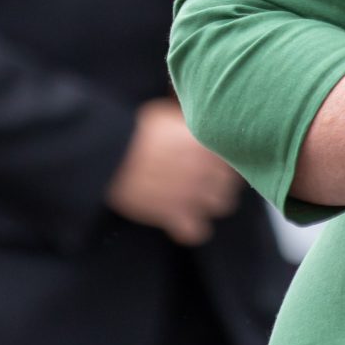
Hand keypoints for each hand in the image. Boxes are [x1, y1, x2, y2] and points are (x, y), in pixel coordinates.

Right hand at [107, 98, 241, 244]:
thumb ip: (188, 121)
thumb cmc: (134, 131)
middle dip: (219, 181)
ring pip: (221, 206)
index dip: (225, 159)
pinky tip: (180, 219)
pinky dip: (191, 228)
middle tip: (204, 178)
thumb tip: (199, 112)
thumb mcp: (166, 116)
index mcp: (205, 144)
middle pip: (230, 182)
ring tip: (194, 197)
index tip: (215, 160)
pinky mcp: (173, 216)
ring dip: (209, 202)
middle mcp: (205, 170)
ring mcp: (191, 195)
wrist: (108, 155)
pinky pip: (197, 232)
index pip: (235, 155)